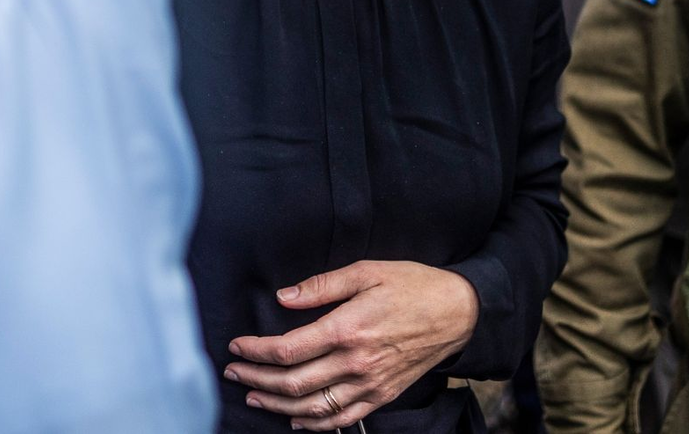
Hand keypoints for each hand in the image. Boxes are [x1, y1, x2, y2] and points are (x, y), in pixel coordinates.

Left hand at [224, 259, 479, 429]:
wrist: (456, 312)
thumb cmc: (411, 285)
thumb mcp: (367, 271)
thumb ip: (322, 286)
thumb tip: (283, 297)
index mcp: (348, 328)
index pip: (288, 350)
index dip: (256, 352)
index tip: (236, 346)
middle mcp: (356, 363)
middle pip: (293, 383)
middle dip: (256, 380)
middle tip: (232, 373)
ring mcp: (369, 385)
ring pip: (312, 408)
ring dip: (276, 407)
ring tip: (253, 398)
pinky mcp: (381, 396)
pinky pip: (341, 420)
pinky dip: (313, 425)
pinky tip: (295, 419)